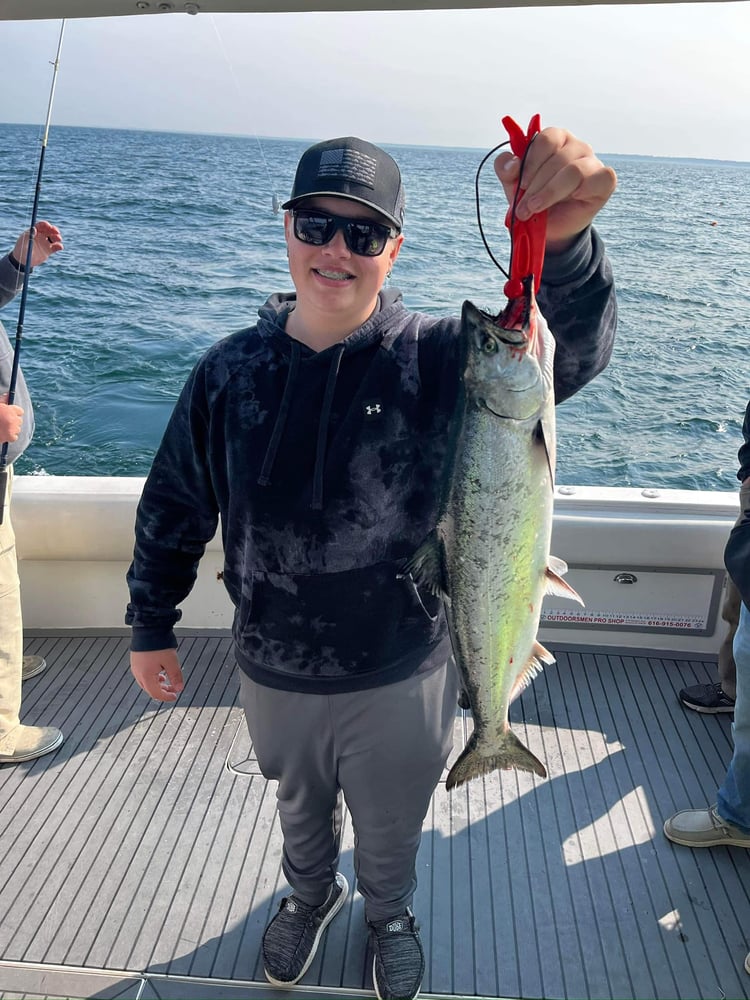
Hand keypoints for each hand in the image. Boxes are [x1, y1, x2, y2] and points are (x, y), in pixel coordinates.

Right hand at [0, 394, 23, 442]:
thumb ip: (3, 400)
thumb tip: (8, 395)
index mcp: (10, 410)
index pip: (20, 411)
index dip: (14, 413)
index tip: (10, 414)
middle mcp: (13, 419)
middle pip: (19, 420)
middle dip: (13, 421)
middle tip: (5, 422)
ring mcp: (12, 428)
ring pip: (17, 429)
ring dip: (12, 429)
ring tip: (2, 428)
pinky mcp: (10, 437)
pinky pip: (14, 437)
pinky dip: (10, 437)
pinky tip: (3, 434)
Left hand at [12, 220, 63, 268]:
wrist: (23, 262)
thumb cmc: (21, 250)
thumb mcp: (23, 242)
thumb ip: (29, 235)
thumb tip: (34, 228)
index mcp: (34, 232)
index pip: (41, 225)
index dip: (46, 225)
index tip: (49, 226)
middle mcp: (41, 236)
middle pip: (49, 230)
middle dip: (54, 229)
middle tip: (57, 232)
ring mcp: (45, 243)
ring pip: (54, 237)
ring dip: (58, 237)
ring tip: (58, 239)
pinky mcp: (49, 250)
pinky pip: (56, 247)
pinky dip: (59, 246)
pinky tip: (60, 247)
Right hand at [131, 648, 183, 701]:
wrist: (148, 628)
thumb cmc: (158, 643)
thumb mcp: (171, 661)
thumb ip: (176, 676)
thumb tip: (179, 688)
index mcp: (146, 676)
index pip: (156, 694)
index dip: (166, 697)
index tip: (174, 696)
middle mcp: (138, 673)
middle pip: (150, 689)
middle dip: (162, 691)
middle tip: (172, 690)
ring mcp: (135, 667)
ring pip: (146, 683)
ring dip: (157, 685)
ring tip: (166, 681)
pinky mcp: (136, 661)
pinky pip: (143, 675)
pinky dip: (152, 678)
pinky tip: (159, 673)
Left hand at [495, 127, 616, 251]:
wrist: (550, 228)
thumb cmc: (534, 200)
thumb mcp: (513, 185)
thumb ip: (506, 169)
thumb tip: (513, 163)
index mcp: (554, 140)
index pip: (545, 139)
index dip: (531, 162)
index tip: (521, 185)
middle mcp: (575, 146)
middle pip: (558, 158)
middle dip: (536, 186)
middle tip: (524, 208)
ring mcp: (592, 162)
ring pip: (574, 171)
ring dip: (551, 193)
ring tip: (537, 209)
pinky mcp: (605, 180)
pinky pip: (601, 178)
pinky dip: (584, 190)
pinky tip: (573, 199)